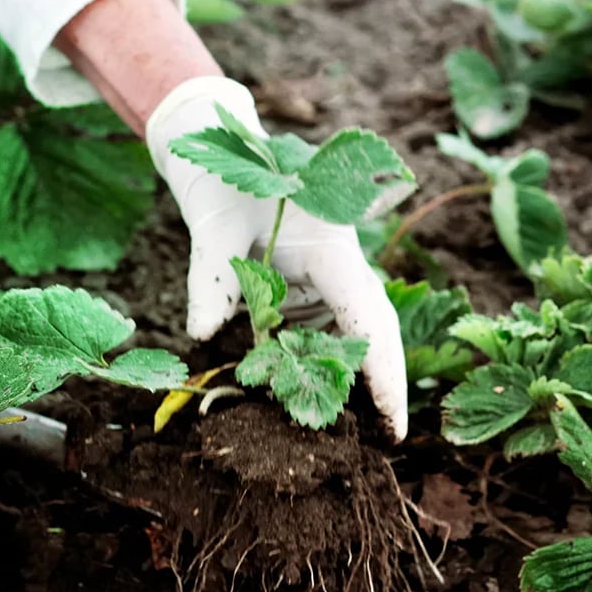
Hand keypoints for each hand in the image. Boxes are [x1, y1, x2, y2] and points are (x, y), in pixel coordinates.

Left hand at [145, 77, 407, 440]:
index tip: (390, 419)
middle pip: (374, 330)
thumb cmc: (224, 183)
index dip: (382, 371)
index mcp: (331, 248)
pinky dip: (319, 362)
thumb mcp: (214, 229)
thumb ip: (211, 282)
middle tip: (389, 438)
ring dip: (352, 378)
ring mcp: (328, 276)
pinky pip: (322, 329)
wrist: (219, 153)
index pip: (368, 316)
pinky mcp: (308, 285)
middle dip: (383, 383)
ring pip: (352, 333)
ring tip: (353, 432)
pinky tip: (310, 396)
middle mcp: (341, 265)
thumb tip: (201, 337)